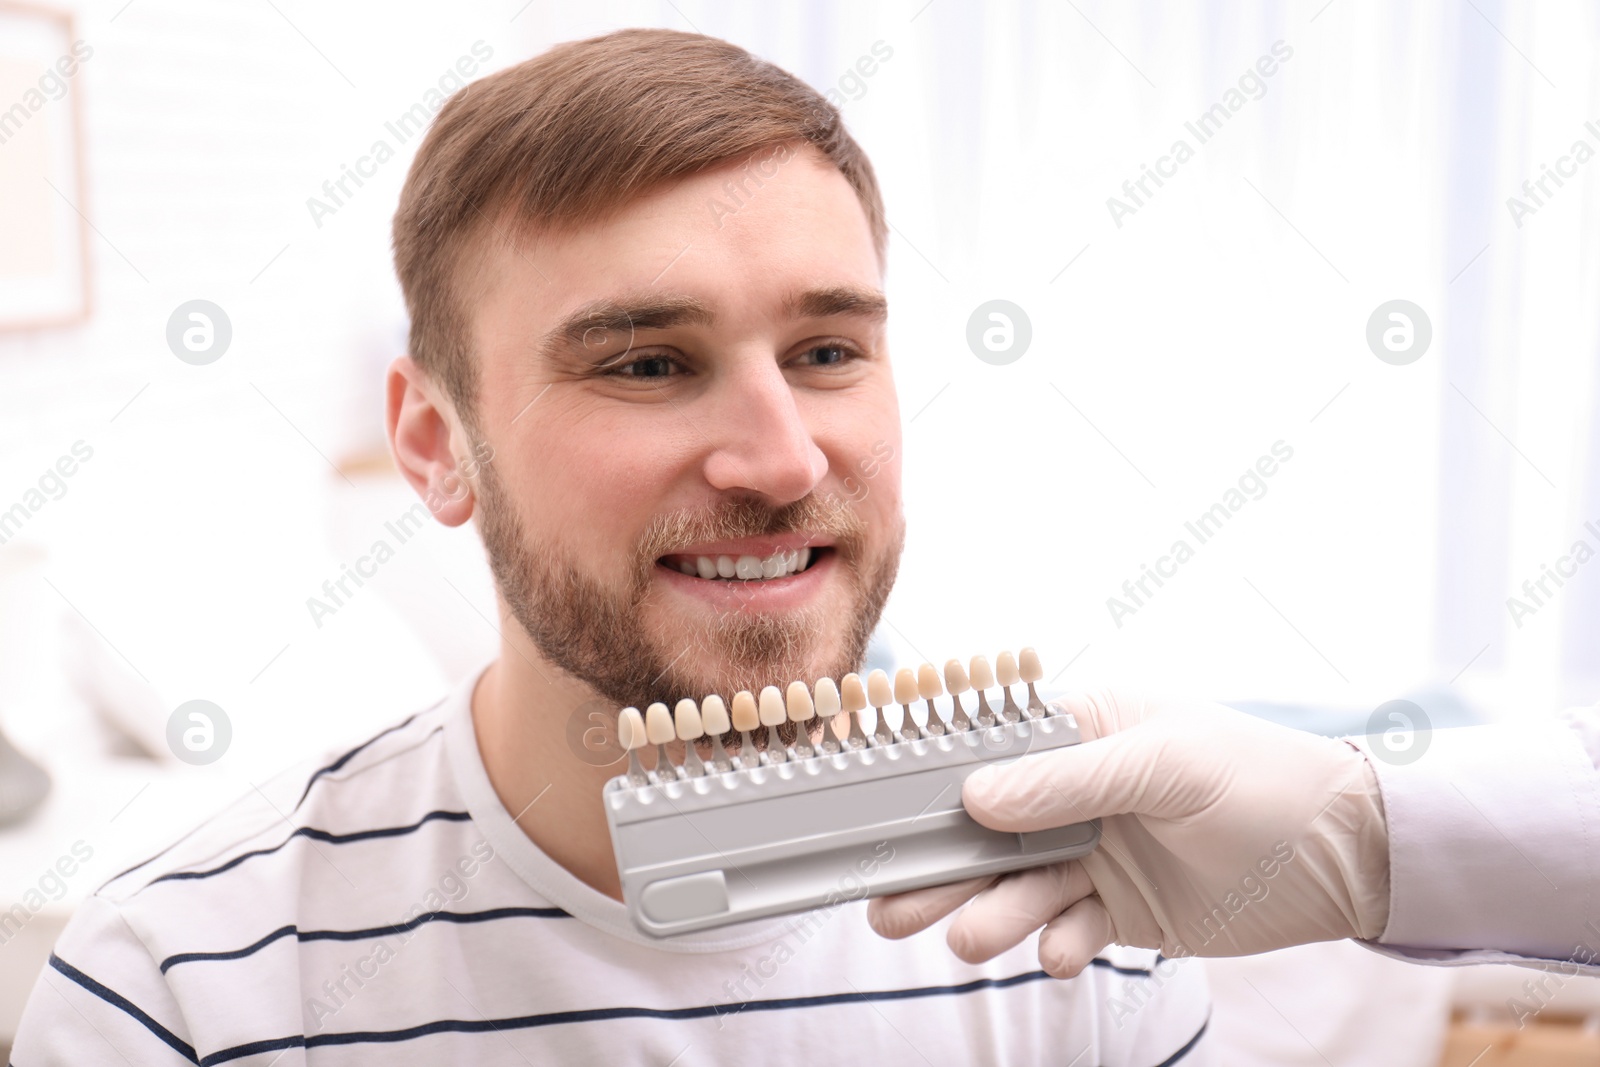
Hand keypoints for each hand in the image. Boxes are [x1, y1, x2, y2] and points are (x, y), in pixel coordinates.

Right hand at [867, 689, 1390, 976]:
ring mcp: (1091, 853)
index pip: (982, 751)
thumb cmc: (1256, 777)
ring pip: (1016, 887)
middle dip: (936, 870)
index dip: (924, 782)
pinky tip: (1062, 952)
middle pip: (982, 833)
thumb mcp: (1163, 763)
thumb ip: (1068, 780)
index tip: (869, 813)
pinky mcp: (1116, 910)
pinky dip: (1058, 944)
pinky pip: (1067, 929)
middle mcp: (1072, 793)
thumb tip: (976, 798)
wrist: (1342, 858)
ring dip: (990, 915)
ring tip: (970, 941)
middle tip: (887, 907)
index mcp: (1076, 731)